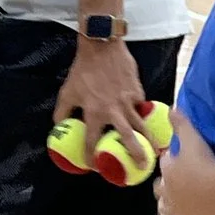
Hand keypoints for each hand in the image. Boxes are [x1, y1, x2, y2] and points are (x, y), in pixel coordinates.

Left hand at [54, 36, 148, 169]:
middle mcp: (113, 111)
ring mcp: (128, 101)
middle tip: (141, 167)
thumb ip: (62, 112)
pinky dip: (142, 114)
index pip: (92, 142)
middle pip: (128, 138)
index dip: (91, 157)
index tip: (93, 166)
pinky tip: (146, 121)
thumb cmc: (82, 71)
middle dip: (135, 154)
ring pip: (142, 125)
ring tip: (157, 151)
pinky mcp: (138, 91)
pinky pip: (141, 107)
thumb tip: (58, 127)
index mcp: (94, 113)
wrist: (101, 47)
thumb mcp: (67, 92)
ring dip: (149, 140)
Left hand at [153, 110, 214, 214]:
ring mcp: (179, 211)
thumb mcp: (192, 139)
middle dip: (164, 187)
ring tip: (167, 208)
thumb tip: (173, 108)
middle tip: (170, 184)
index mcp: (169, 171)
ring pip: (167, 211)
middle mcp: (170, 192)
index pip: (166, 165)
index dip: (170, 162)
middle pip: (161, 189)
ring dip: (166, 208)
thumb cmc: (203, 163)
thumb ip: (181, 123)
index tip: (173, 160)